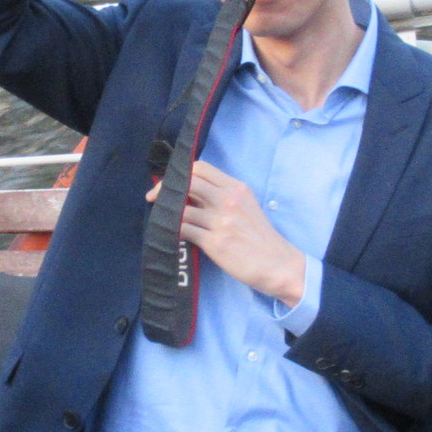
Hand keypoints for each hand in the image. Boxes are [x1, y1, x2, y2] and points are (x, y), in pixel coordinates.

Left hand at [149, 161, 307, 307]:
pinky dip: (171, 230)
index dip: (179, 173)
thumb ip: (221, 195)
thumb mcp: (246, 206)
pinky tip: (169, 233)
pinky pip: (183, 230)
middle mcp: (229, 200)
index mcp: (236, 188)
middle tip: (154, 199)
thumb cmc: (258, 236)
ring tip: (161, 219)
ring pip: (181, 207)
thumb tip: (188, 191)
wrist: (277, 264)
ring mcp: (222, 221)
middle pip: (188, 182)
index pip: (200, 167)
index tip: (169, 185)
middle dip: (164, 189)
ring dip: (165, 212)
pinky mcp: (215, 242)